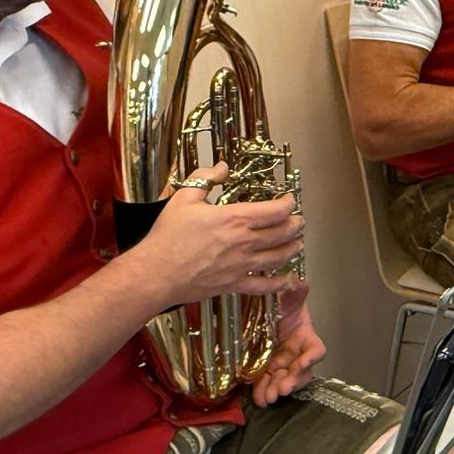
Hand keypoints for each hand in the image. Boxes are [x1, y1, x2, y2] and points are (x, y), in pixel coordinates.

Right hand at [125, 167, 304, 310]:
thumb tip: (222, 167)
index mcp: (234, 219)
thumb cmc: (167, 237)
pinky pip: (263, 286)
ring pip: (278, 257)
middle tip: (299, 222)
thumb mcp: (183, 198)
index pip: (275, 210)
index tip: (289, 200)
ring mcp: (241, 265)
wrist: (155, 273)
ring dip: (292, 249)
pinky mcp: (234, 284)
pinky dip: (280, 283)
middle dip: (295, 226)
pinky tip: (289, 280)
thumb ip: (205, 178)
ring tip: (298, 244)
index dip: (288, 204)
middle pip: (282, 233)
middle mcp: (244, 242)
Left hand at [251, 284, 324, 406]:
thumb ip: (294, 292)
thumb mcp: (287, 297)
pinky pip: (267, 384)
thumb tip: (299, 281)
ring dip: (278, 389)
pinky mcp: (265, 370)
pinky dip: (263, 392)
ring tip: (269, 397)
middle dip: (293, 381)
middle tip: (283, 387)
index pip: (315, 349)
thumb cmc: (280, 306)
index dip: (311, 358)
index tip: (302, 363)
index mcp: (304, 337)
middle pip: (301, 372)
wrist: (261, 312)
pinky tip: (258, 399)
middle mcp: (296, 354)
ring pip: (284, 381)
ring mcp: (281, 364)